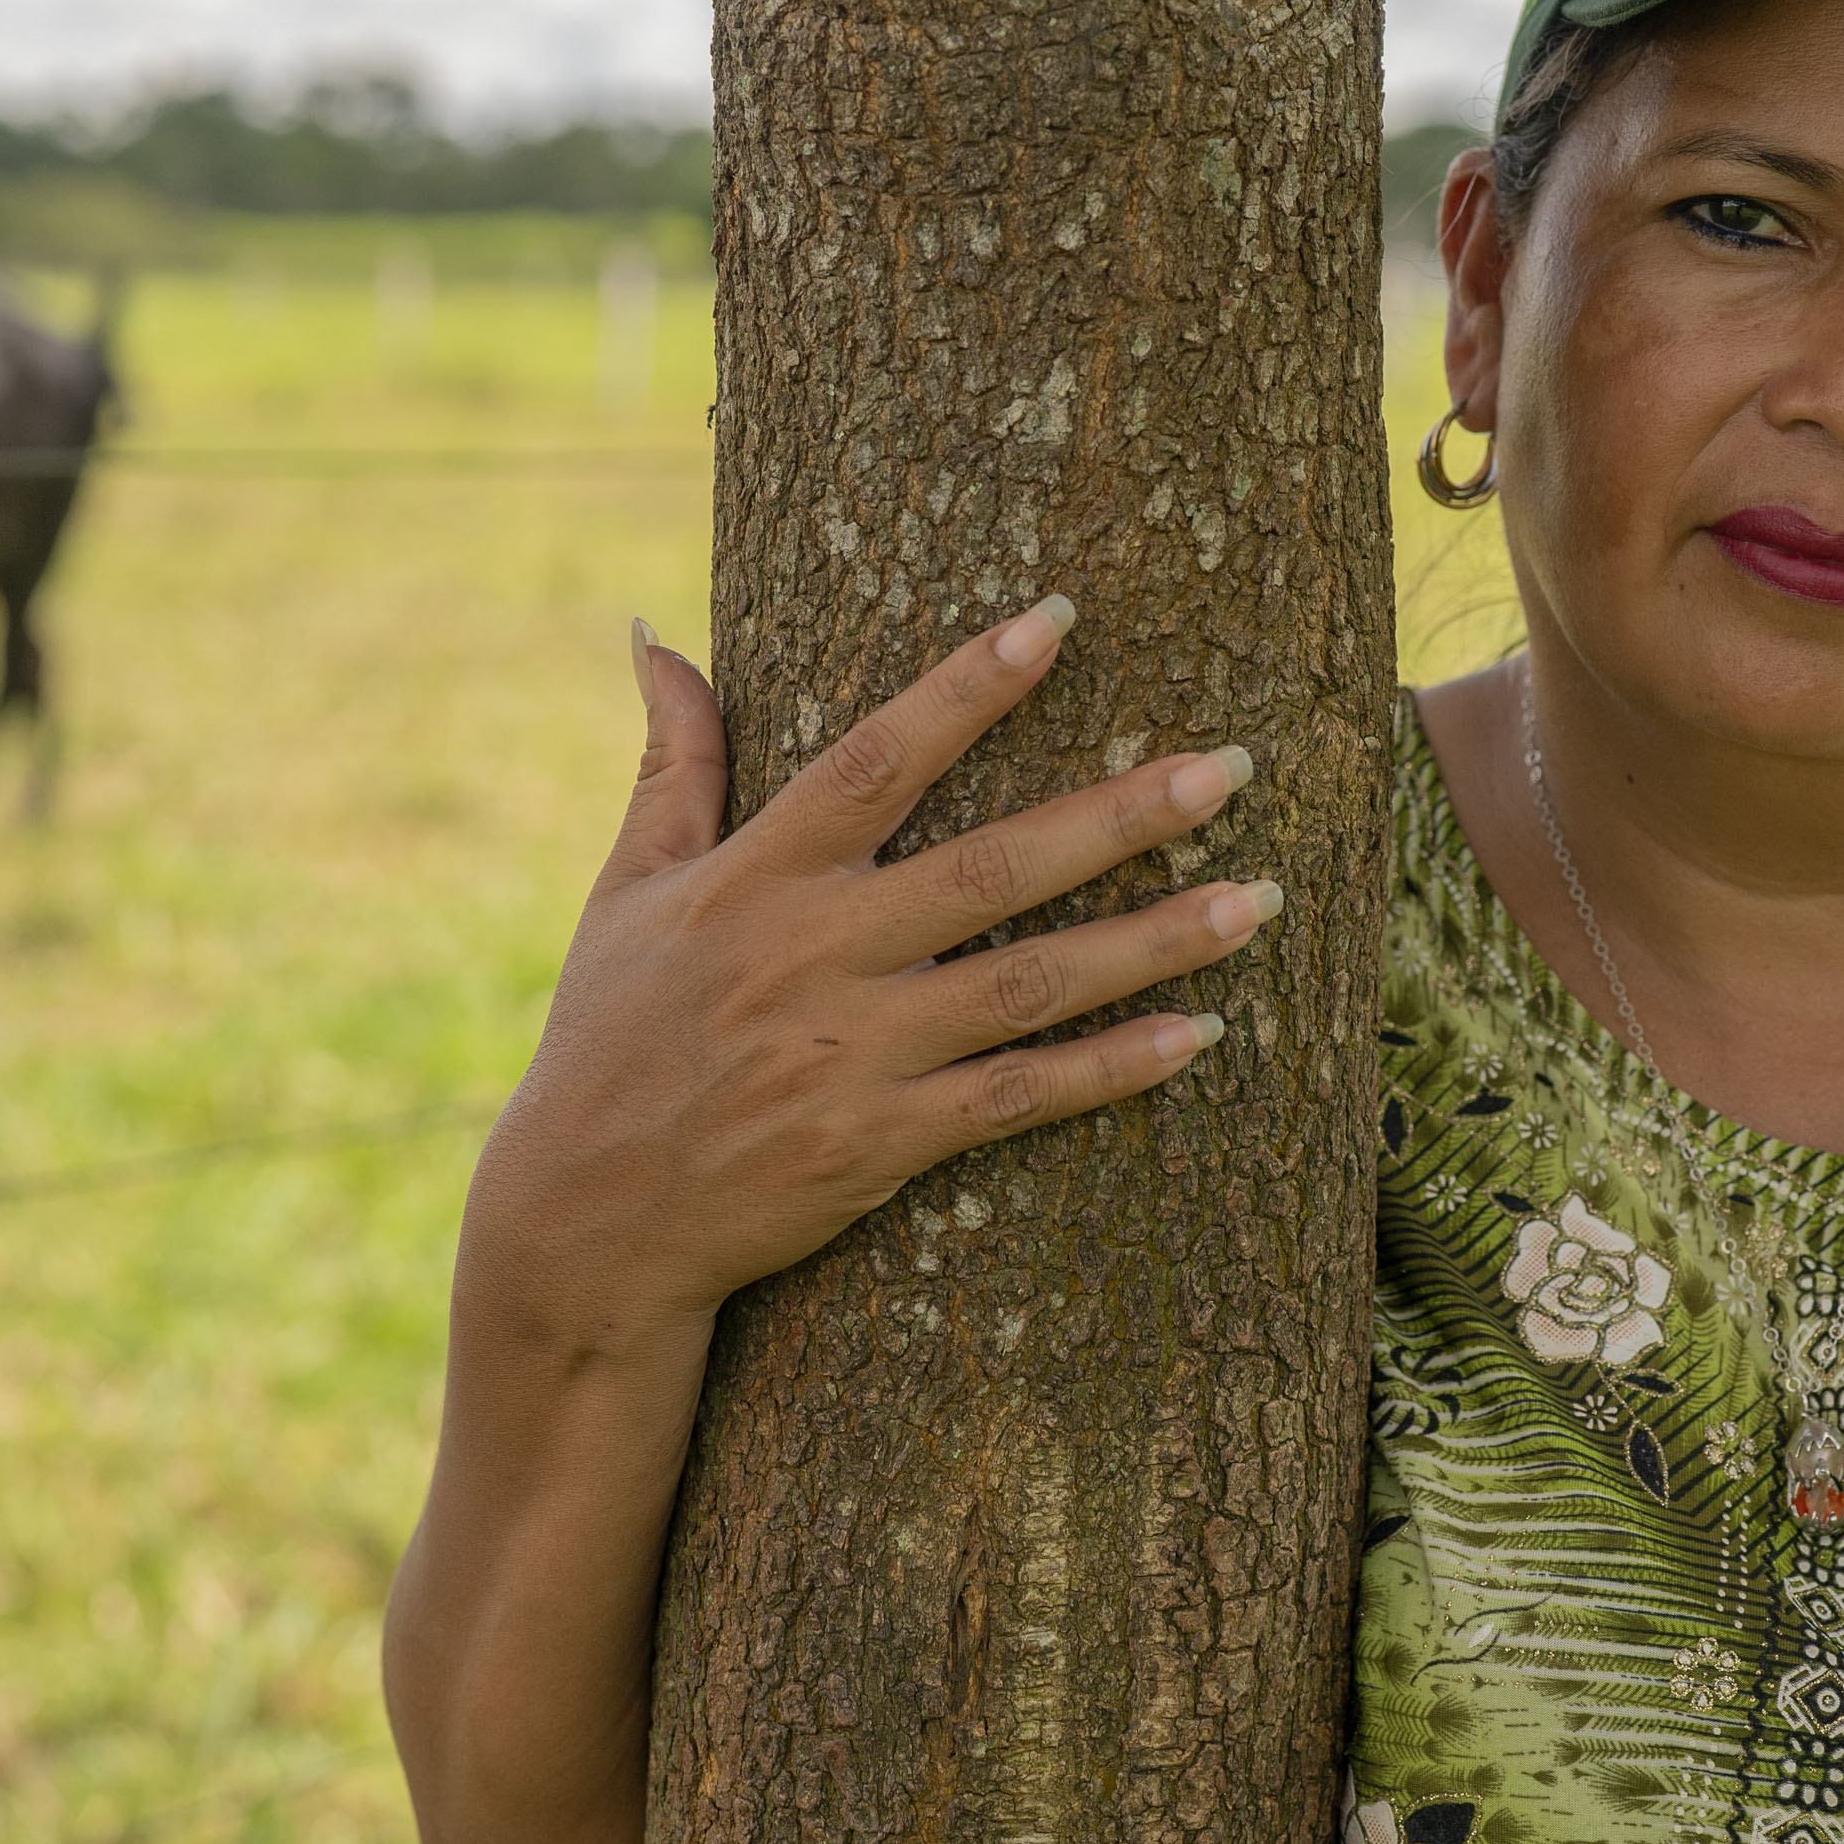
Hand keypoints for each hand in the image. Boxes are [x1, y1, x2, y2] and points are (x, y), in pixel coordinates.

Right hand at [464, 594, 1275, 1338]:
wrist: (586, 1224)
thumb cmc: (608, 1041)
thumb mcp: (624, 893)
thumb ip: (674, 765)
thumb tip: (658, 633)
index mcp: (755, 879)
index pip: (876, 759)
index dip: (965, 687)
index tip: (1059, 619)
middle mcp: (814, 957)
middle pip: (989, 867)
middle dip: (1120, 815)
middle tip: (1232, 767)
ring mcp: (855, 1055)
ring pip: (1029, 984)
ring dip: (1152, 941)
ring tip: (1257, 901)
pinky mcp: (882, 1145)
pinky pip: (1019, 1097)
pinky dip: (1109, 1068)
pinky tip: (1198, 1034)